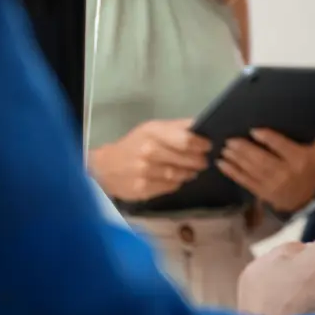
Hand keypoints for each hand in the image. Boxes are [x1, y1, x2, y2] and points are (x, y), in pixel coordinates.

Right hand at [87, 118, 208, 201]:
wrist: (106, 166)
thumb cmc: (134, 144)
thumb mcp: (152, 128)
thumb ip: (177, 127)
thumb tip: (202, 125)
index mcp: (153, 132)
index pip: (186, 139)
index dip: (201, 144)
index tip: (208, 146)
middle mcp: (149, 151)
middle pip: (185, 159)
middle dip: (198, 160)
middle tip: (204, 161)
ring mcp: (146, 171)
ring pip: (179, 174)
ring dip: (189, 173)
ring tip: (193, 170)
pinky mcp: (144, 188)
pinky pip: (170, 186)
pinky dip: (177, 183)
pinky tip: (178, 179)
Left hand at [218, 128, 314, 212]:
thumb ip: (314, 135)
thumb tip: (304, 116)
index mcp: (300, 159)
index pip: (282, 147)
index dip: (268, 138)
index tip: (253, 130)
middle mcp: (286, 173)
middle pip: (262, 160)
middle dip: (245, 150)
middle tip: (230, 140)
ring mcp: (274, 186)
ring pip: (252, 171)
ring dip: (236, 160)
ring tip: (225, 149)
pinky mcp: (265, 194)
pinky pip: (246, 183)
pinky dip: (233, 173)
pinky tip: (222, 164)